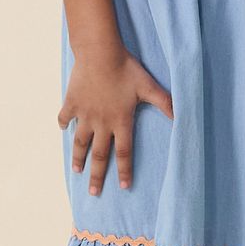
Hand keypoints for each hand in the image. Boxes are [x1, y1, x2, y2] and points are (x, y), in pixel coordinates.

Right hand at [57, 45, 173, 195]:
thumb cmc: (126, 68)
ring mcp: (84, 114)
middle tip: (94, 193)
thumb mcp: (149, 87)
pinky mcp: (71, 102)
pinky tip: (65, 129)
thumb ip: (165, 103)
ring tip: (77, 171)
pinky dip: (64, 124)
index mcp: (121, 122)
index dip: (125, 171)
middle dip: (97, 176)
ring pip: (80, 142)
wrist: (99, 52)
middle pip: (100, 155)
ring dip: (78, 158)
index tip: (124, 187)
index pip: (124, 153)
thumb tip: (180, 117)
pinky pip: (66, 117)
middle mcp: (102, 123)